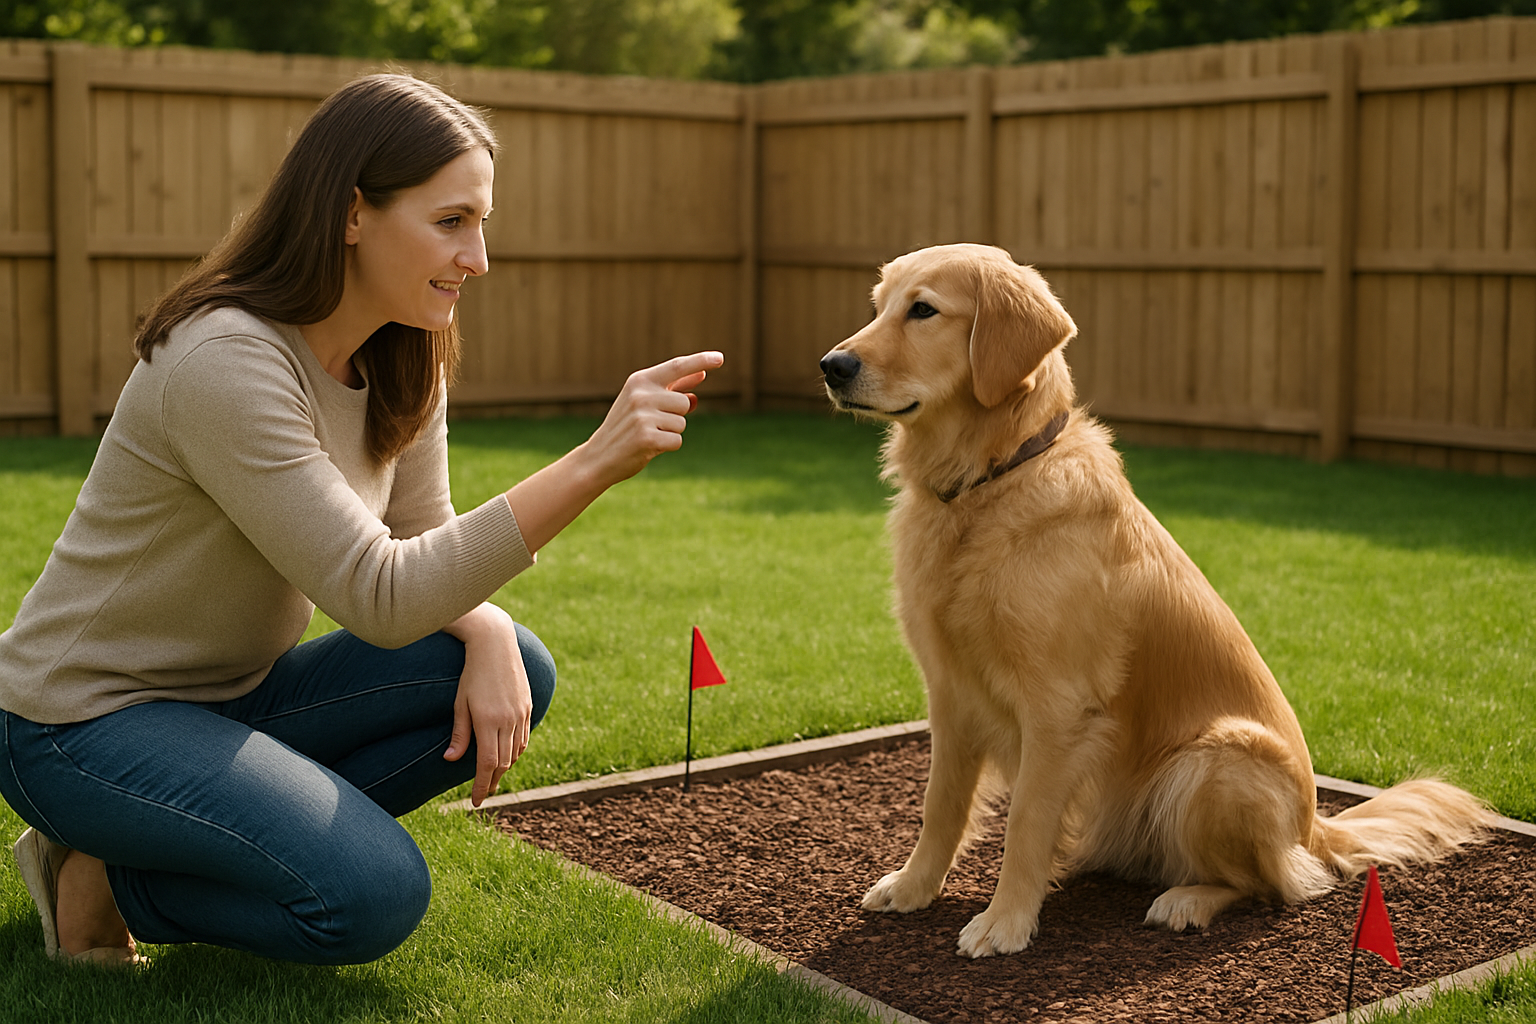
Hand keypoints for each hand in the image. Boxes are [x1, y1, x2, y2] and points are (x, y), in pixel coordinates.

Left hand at [441, 604, 531, 806]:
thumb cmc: (471, 673)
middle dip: (492, 781)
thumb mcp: (460, 703)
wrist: (495, 644)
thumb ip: (459, 734)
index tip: (476, 802)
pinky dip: (515, 751)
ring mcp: (521, 713)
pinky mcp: (528, 706)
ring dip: (504, 767)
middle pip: (503, 762)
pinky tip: (506, 754)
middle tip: (483, 793)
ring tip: (492, 776)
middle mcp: (508, 720)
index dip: (481, 786)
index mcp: (488, 721)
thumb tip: (450, 760)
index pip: (486, 764)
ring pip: (515, 752)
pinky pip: (523, 737)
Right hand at [502, 351, 723, 555]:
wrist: (598, 457)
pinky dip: (668, 447)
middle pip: (684, 403)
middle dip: (675, 417)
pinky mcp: (647, 438)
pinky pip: (677, 441)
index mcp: (639, 381)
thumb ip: (673, 389)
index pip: (677, 366)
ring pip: (682, 423)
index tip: (720, 358)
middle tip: (651, 425)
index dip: (700, 361)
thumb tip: (701, 377)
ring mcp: (643, 416)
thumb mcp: (645, 403)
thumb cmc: (625, 428)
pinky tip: (648, 447)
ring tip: (647, 435)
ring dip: (670, 433)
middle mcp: (641, 395)